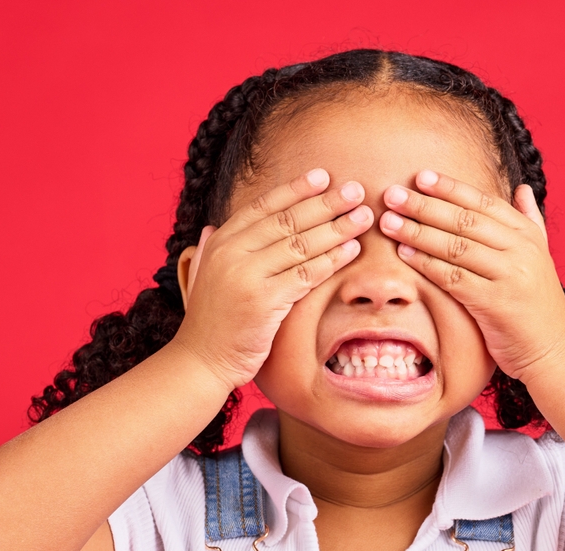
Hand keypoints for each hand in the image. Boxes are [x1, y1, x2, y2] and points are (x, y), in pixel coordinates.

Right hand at [174, 169, 373, 390]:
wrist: (201, 360)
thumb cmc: (211, 324)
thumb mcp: (204, 279)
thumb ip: (209, 253)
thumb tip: (211, 229)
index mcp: (221, 242)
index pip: (264, 206)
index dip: (296, 189)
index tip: (324, 176)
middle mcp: (232, 252)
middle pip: (288, 220)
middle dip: (326, 203)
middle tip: (356, 191)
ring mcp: (248, 275)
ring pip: (301, 244)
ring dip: (337, 228)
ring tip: (363, 217)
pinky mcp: (264, 301)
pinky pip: (305, 275)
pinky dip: (331, 261)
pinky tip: (351, 250)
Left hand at [379, 170, 564, 379]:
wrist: (554, 351)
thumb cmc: (539, 308)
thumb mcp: (541, 258)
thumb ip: (530, 222)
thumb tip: (522, 189)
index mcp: (528, 236)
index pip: (483, 203)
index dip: (450, 188)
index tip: (420, 177)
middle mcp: (521, 251)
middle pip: (465, 221)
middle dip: (425, 206)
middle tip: (392, 195)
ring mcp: (509, 276)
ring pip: (455, 246)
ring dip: (418, 232)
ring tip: (389, 222)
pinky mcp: (495, 303)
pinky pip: (453, 278)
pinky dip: (426, 264)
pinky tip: (404, 255)